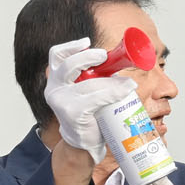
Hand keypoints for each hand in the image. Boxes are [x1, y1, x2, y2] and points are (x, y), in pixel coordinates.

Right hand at [42, 39, 129, 161]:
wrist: (85, 142)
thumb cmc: (90, 114)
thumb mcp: (89, 91)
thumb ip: (96, 77)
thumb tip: (122, 61)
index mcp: (57, 80)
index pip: (56, 56)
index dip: (70, 47)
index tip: (87, 42)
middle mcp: (54, 88)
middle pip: (68, 65)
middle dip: (89, 58)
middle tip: (106, 56)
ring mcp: (61, 101)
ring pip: (89, 83)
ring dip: (113, 81)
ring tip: (129, 83)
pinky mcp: (72, 112)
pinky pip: (96, 98)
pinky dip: (113, 93)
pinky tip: (125, 92)